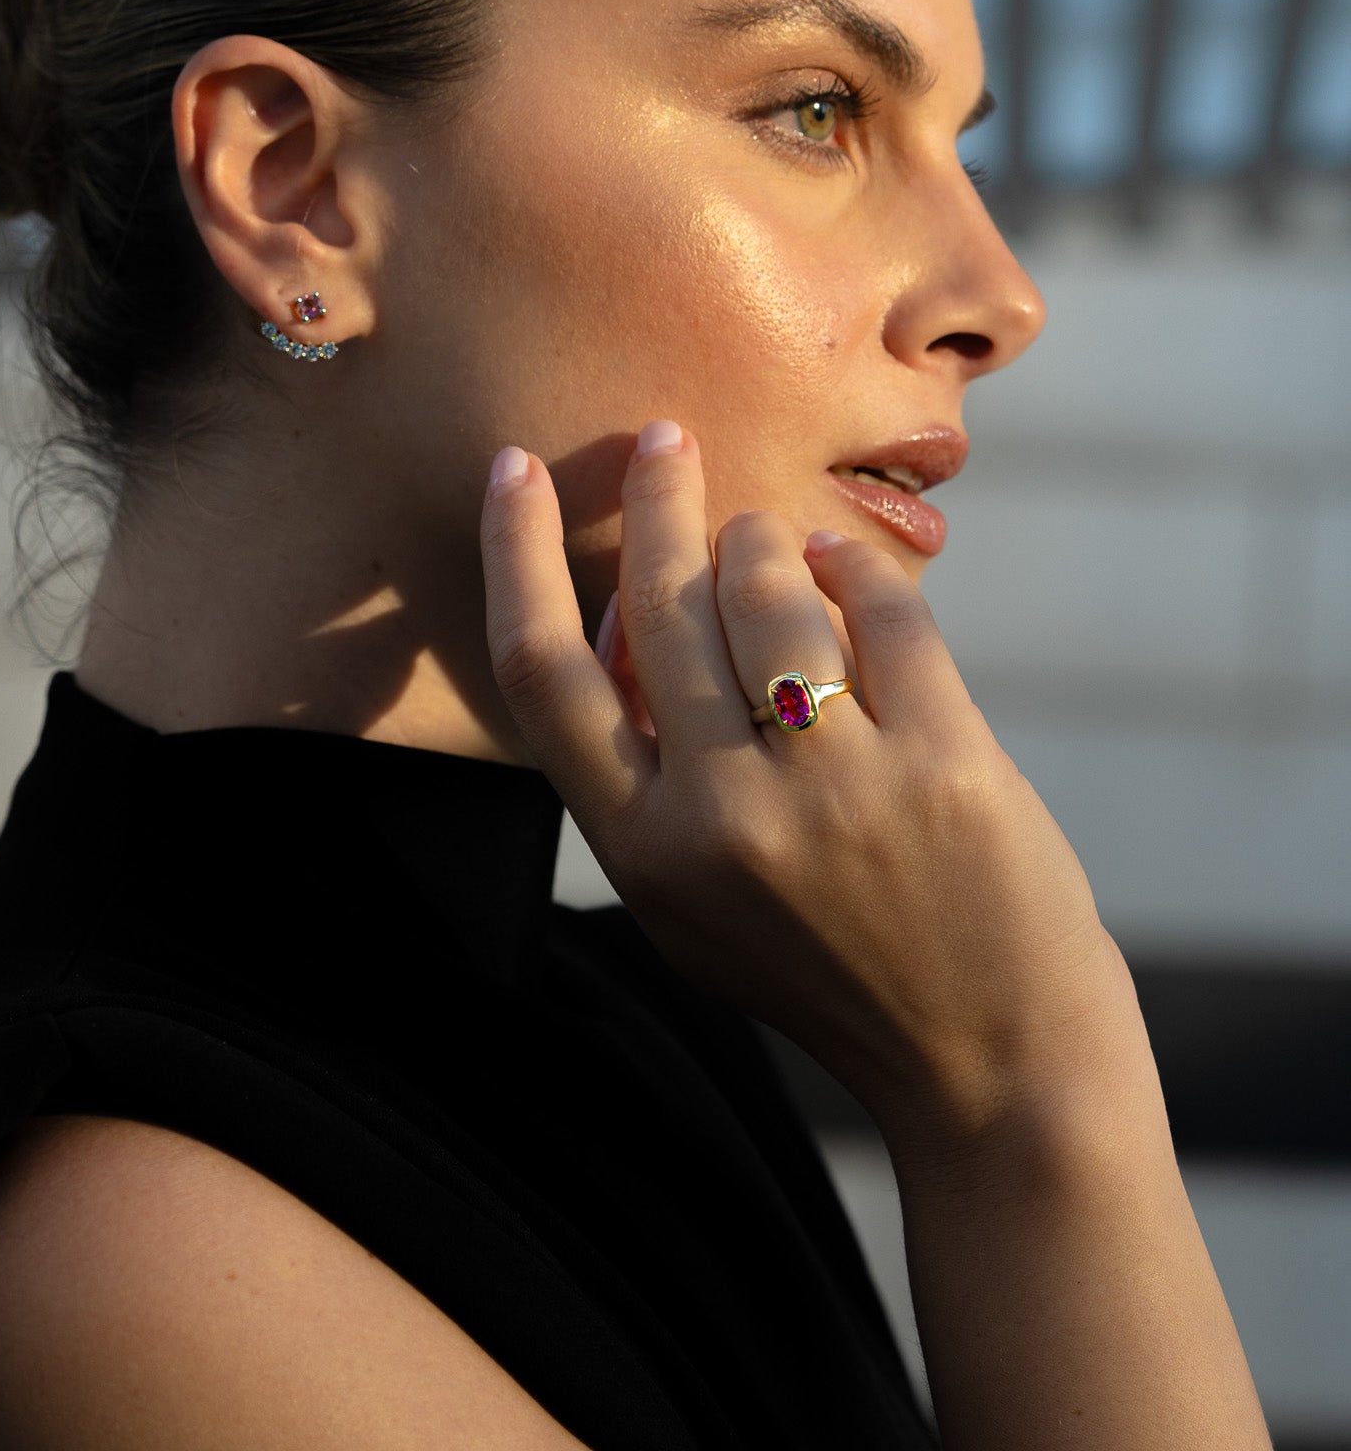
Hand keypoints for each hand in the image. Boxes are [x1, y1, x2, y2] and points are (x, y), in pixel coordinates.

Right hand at [480, 421, 1142, 1161]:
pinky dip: (855, 571)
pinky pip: (880, 613)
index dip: (518, 555)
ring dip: (759, 537)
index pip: (542, 672)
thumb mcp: (690, 905)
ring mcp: (837, 788)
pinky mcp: (943, 760)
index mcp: (643, 854)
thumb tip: (623, 617)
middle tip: (665, 442)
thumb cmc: (824, 968)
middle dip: (658, 499)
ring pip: (767, 593)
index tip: (514, 471)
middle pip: (658, 606)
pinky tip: (843, 565)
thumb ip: (643, 777)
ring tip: (763, 531)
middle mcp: (725, 817)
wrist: (989, 1060)